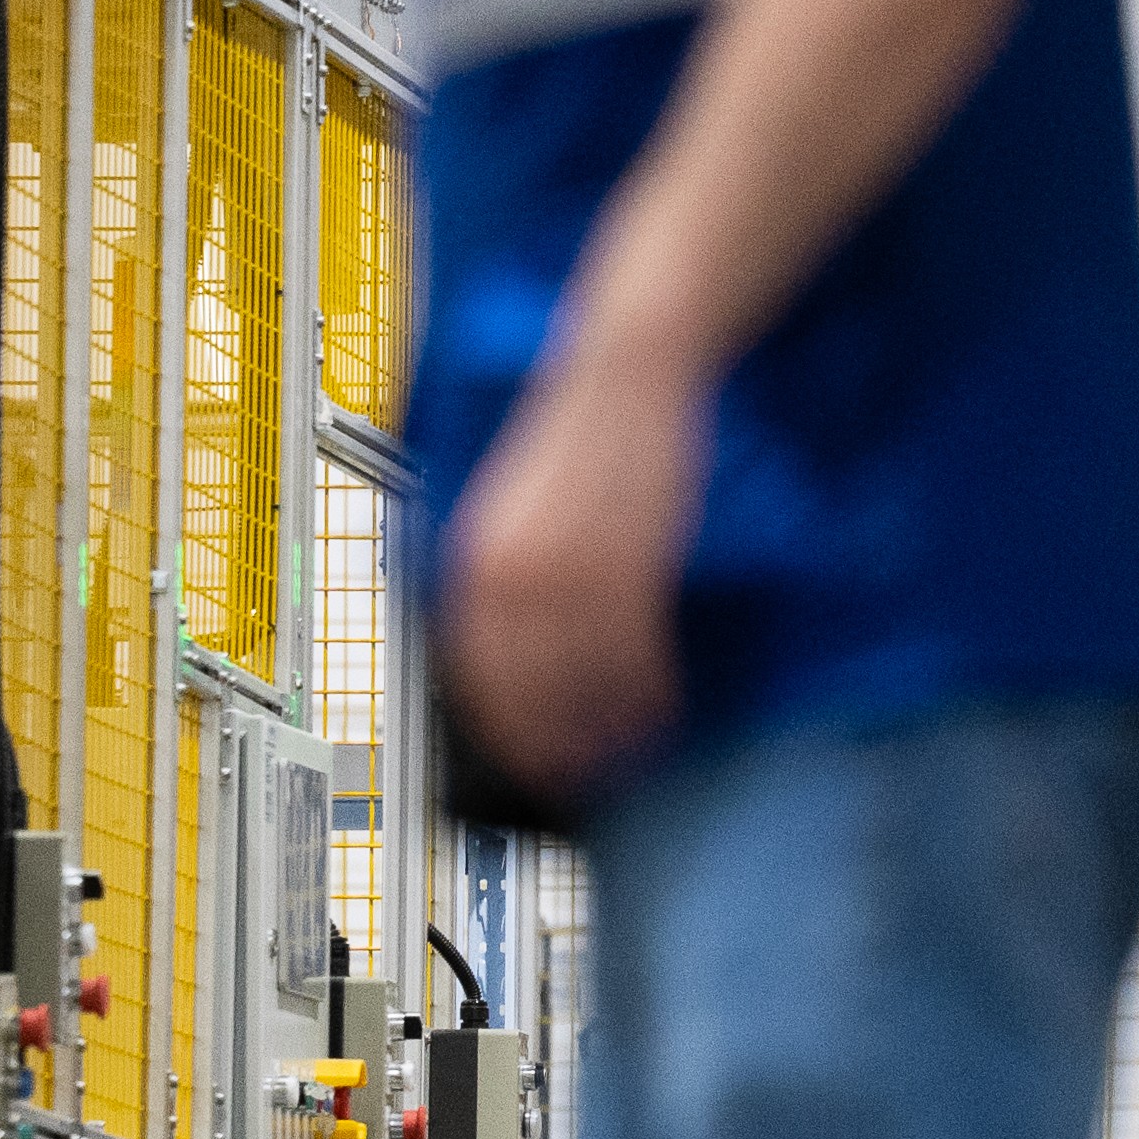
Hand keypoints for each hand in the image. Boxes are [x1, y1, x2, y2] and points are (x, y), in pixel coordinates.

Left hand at [435, 355, 708, 806]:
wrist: (627, 367)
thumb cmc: (580, 430)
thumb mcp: (517, 503)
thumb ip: (506, 571)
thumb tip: (513, 643)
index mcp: (475, 554)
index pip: (476, 671)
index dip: (504, 725)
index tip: (526, 755)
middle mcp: (512, 568)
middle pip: (530, 689)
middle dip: (557, 741)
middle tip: (584, 772)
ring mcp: (572, 567)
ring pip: (585, 680)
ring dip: (610, 724)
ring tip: (632, 744)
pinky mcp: (630, 561)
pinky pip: (636, 651)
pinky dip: (649, 688)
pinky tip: (662, 701)